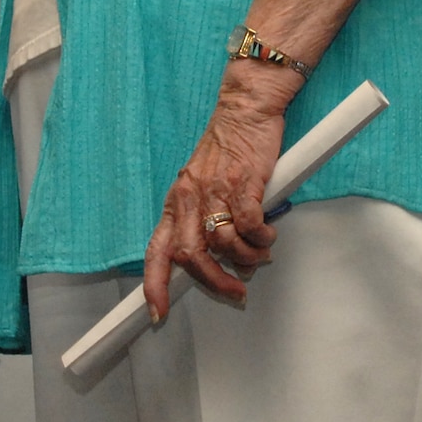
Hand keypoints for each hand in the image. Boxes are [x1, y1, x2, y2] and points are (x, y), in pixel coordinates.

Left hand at [141, 65, 295, 320]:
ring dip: (246, 258)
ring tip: (259, 255)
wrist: (246, 108)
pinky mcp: (244, 182)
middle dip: (213, 281)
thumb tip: (217, 255)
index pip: (158, 250)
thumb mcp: (202, 182)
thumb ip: (203, 216)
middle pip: (191, 255)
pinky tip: (267, 235)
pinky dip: (261, 238)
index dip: (154, 285)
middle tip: (234, 291)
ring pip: (224, 243)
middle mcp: (191, 197)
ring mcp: (217, 189)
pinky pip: (250, 224)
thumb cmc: (228, 146)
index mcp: (177, 200)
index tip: (157, 312)